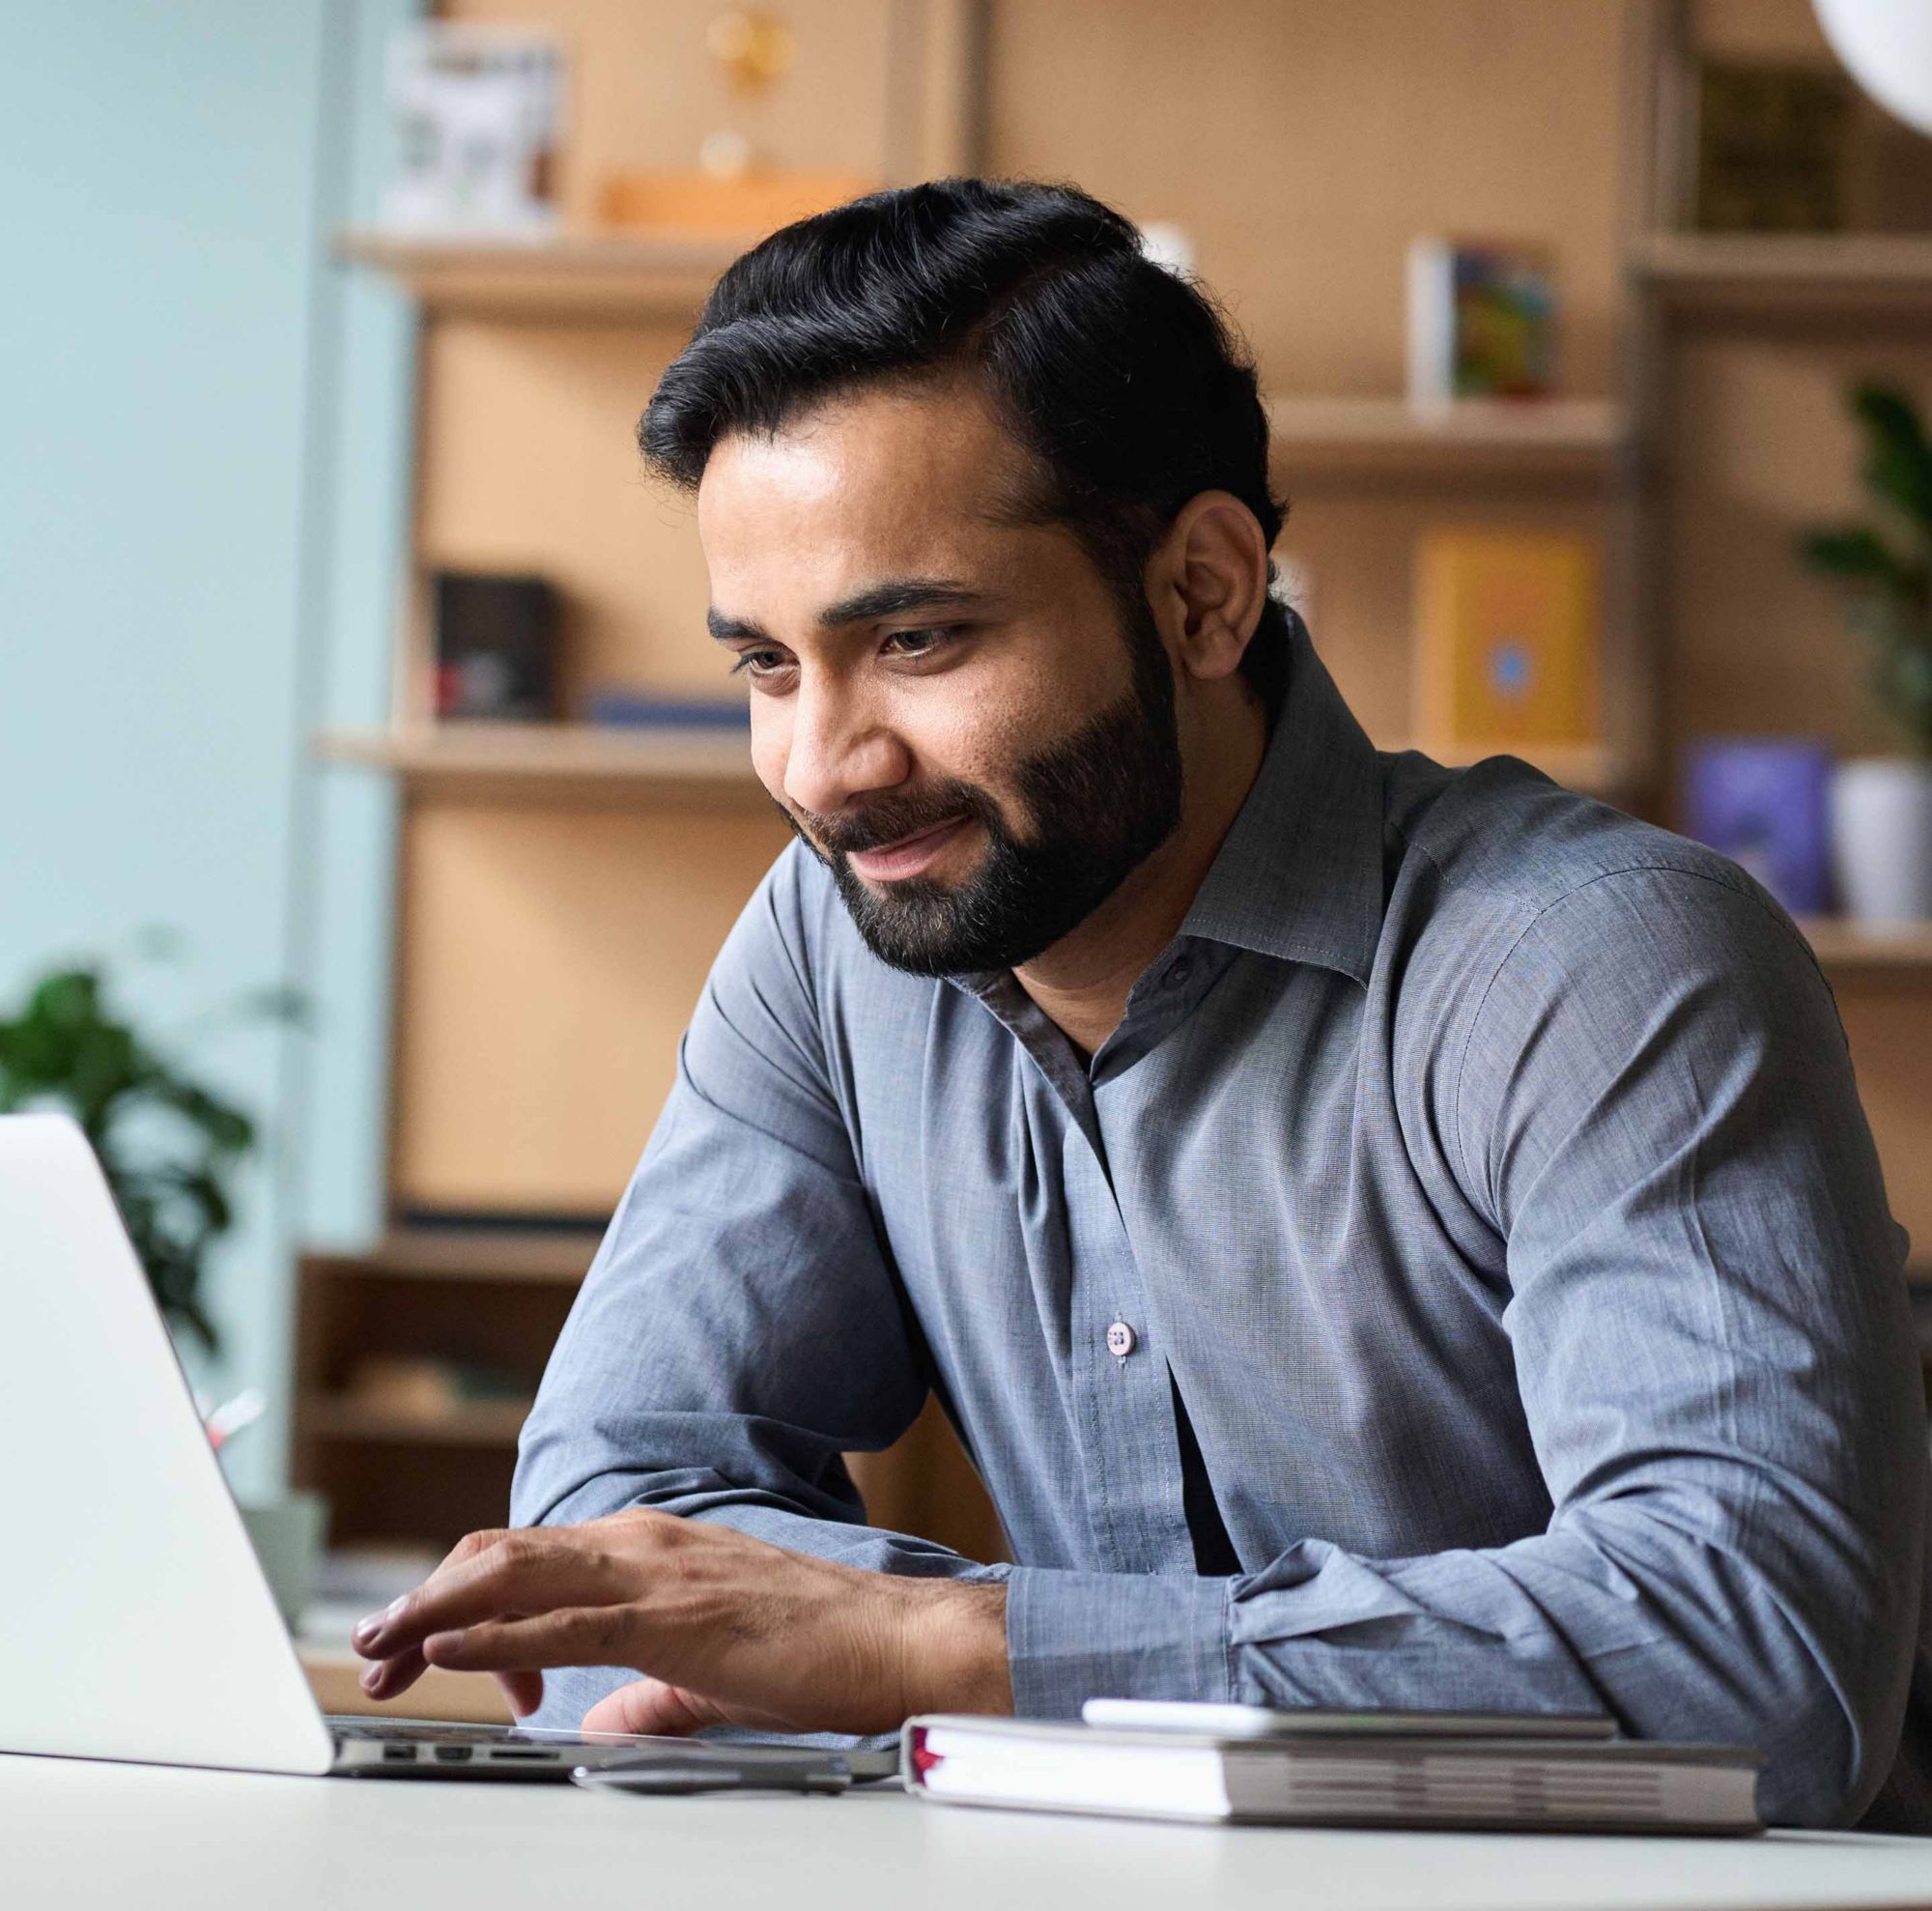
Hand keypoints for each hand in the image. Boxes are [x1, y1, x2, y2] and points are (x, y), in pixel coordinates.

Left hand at [348, 1509, 1011, 1735]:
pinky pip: (563, 1620)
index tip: (434, 1654)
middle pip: (501, 1554)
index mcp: (650, 1547)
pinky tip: (451, 1649)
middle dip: (425, 1598)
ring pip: (515, 1573)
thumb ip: (649, 1695)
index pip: (529, 1558)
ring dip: (437, 1609)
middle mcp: (642, 1541)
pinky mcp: (671, 1617)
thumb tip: (601, 1725)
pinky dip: (495, 1633)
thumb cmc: (818, 1651)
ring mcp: (655, 1570)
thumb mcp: (711, 1675)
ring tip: (382, 1644)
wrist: (893, 1639)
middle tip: (372, 1646)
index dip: (466, 1601)